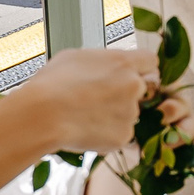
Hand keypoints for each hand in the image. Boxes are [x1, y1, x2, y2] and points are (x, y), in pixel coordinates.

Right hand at [16, 45, 163, 155]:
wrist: (43, 115)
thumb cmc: (52, 83)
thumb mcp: (75, 58)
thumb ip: (100, 61)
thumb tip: (103, 65)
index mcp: (124, 63)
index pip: (150, 61)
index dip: (140, 69)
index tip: (130, 75)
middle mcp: (134, 86)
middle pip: (142, 90)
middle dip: (127, 95)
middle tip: (102, 100)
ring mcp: (131, 113)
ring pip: (130, 114)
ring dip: (115, 116)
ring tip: (85, 116)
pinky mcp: (124, 136)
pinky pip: (120, 135)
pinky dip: (107, 135)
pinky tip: (85, 130)